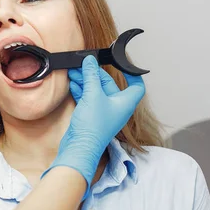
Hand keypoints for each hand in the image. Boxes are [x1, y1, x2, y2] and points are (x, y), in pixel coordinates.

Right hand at [42, 56, 145, 198]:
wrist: (80, 147)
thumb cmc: (93, 128)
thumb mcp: (93, 95)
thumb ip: (91, 76)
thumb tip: (89, 61)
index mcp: (125, 103)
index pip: (136, 85)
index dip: (132, 73)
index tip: (122, 64)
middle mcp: (116, 107)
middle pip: (109, 84)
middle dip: (96, 74)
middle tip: (84, 64)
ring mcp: (103, 111)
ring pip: (96, 91)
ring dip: (86, 80)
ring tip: (74, 71)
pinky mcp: (91, 115)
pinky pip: (88, 98)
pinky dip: (81, 90)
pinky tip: (73, 83)